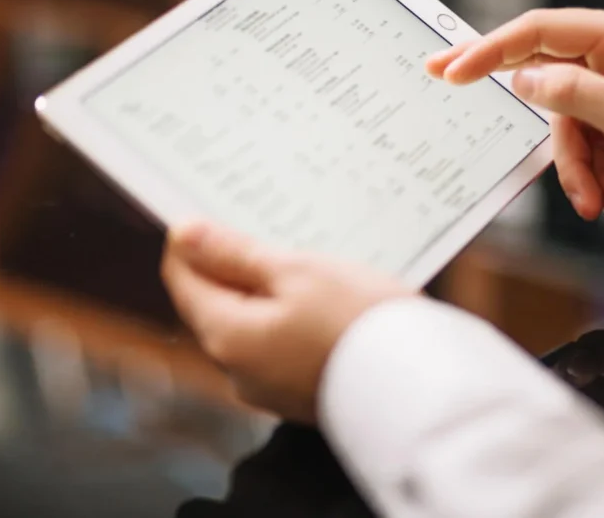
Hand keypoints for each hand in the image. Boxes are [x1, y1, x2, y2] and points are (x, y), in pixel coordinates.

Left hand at [161, 222, 411, 422]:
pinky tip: (322, 298)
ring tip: (303, 260)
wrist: (421, 386)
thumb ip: (236, 254)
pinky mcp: (300, 393)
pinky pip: (280, 344)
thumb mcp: (297, 272)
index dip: (190, 241)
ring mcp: (269, 387)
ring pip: (251, 323)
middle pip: (215, 304)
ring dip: (266, 290)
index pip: (182, 280)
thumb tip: (184, 233)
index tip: (209, 209)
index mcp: (227, 337)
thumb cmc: (360, 322)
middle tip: (265, 226)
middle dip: (233, 264)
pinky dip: (290, 317)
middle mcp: (238, 370)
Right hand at [426, 9, 603, 236]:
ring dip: (577, 167)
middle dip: (543, 130)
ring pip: (569, 124)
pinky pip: (590, 142)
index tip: (451, 69)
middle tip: (465, 104)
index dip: (488, 50)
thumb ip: (571, 92)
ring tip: (599, 200)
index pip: (537, 32)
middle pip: (549, 82)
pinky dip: (595, 173)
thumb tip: (524, 78)